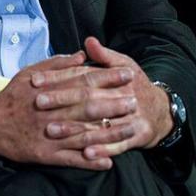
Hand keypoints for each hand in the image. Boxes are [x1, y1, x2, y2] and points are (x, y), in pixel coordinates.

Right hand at [0, 52, 130, 169]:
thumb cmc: (12, 96)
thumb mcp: (29, 74)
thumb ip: (56, 65)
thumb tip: (81, 55)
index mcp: (46, 91)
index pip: (81, 81)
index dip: (106, 77)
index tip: (126, 74)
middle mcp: (49, 112)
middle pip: (86, 107)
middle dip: (113, 103)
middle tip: (135, 100)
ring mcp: (48, 135)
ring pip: (83, 134)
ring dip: (109, 133)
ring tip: (131, 129)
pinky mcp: (45, 154)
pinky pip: (70, 159)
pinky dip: (89, 161)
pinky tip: (108, 161)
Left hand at [33, 37, 173, 159]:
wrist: (161, 111)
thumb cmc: (134, 86)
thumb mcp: (123, 66)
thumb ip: (104, 56)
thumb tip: (89, 41)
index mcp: (116, 78)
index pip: (82, 75)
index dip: (57, 77)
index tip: (35, 80)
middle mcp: (124, 96)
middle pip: (88, 98)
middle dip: (62, 100)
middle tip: (38, 103)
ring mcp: (131, 118)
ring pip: (99, 123)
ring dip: (75, 129)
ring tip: (51, 130)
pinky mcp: (138, 136)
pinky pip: (118, 145)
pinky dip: (103, 150)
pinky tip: (86, 154)